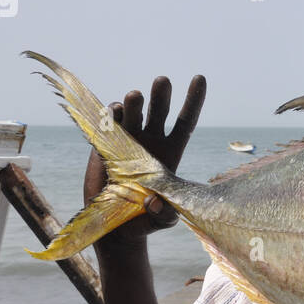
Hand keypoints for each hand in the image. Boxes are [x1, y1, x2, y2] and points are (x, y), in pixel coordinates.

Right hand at [84, 74, 205, 246]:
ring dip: (134, 103)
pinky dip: (110, 115)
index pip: (185, 121)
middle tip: (162, 81)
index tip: (199, 77)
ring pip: (133, 113)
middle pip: (159, 110)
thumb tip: (154, 202)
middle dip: (161, 94)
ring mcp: (128, 140)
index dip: (193, 100)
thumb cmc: (142, 222)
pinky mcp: (104, 145)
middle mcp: (151, 141)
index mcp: (171, 152)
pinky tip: (113, 113)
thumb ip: (164, 216)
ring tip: (134, 97)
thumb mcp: (161, 222)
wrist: (112, 226)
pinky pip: (108, 124)